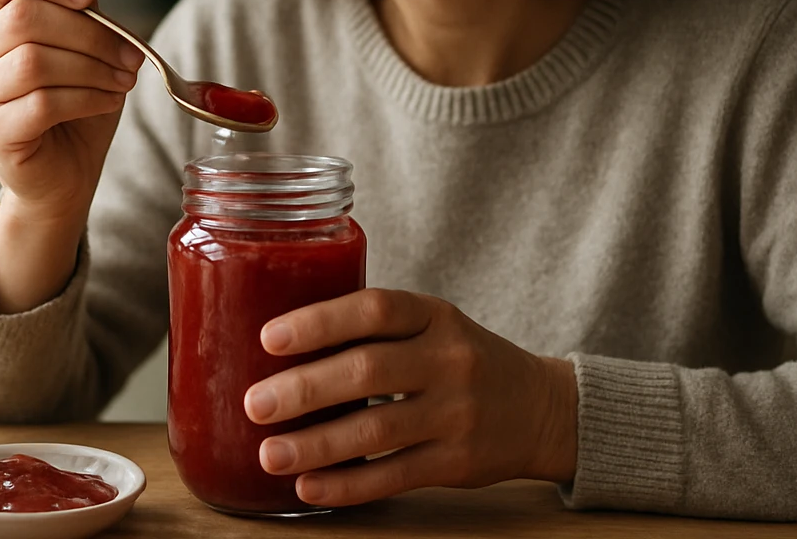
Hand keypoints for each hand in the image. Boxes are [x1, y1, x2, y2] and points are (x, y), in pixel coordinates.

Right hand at [0, 0, 144, 310]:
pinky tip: (107, 102)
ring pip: (34, 61)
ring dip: (93, 68)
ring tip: (123, 80)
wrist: (67, 175)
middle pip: (24, 17)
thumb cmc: (76, 102)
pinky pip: (42, 103)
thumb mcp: (87, 42)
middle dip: (90, 33)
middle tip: (130, 55)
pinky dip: (87, 99)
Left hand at [242, 289, 577, 505]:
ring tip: (270, 454)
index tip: (269, 338)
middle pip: (369, 371)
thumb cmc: (463, 360)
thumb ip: (375, 330)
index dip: (320, 322)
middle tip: (256, 403)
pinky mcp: (458, 462)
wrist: (540, 407)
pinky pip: (394, 477)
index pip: (375, 309)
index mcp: (435, 315)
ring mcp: (457, 413)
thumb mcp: (432, 326)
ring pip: (377, 431)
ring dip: (316, 444)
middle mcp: (449, 360)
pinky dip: (347, 484)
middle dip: (304, 389)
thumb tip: (282, 347)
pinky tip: (310, 486)